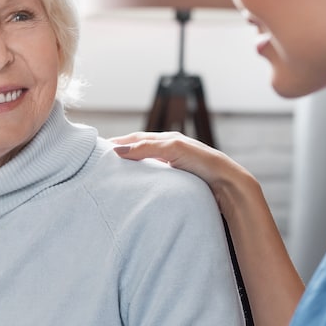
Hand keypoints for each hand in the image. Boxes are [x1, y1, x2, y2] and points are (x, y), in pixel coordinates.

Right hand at [109, 131, 250, 199]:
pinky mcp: (176, 181)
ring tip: (110, 175)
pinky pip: (151, 178)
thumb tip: (117, 151)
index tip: (96, 150)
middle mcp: (168, 151)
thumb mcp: (174, 149)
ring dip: (128, 168)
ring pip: (143, 165)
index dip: (116, 143)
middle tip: (98, 163)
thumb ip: (147, 147)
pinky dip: (138, 179)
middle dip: (118, 154)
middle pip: (137, 150)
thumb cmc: (205, 163)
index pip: (135, 139)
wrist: (228, 185)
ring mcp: (172, 166)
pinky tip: (133, 187)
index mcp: (167, 139)